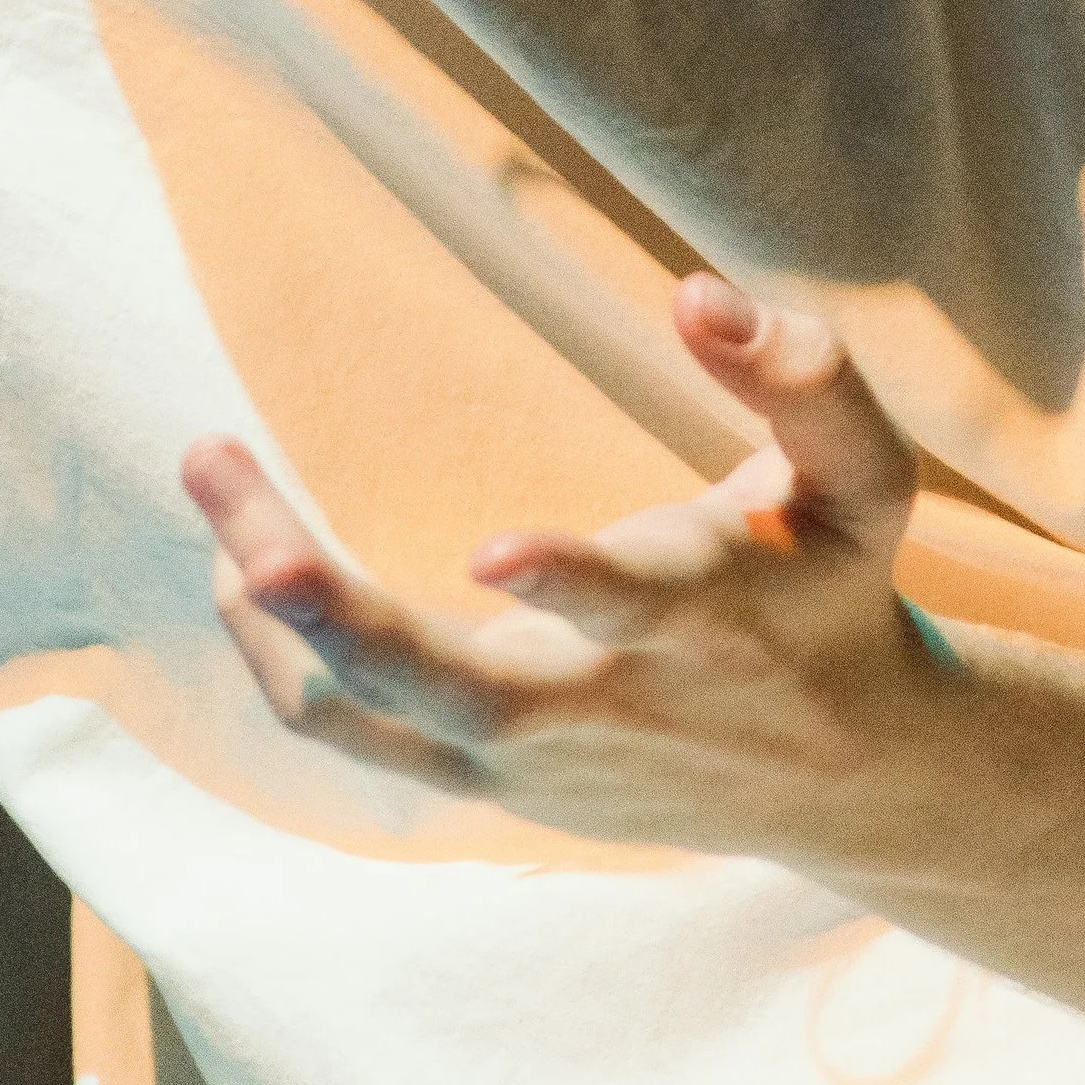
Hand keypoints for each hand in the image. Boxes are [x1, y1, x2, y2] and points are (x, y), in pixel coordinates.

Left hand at [183, 274, 956, 857]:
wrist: (843, 778)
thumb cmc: (837, 592)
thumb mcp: (863, 482)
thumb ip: (806, 378)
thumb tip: (694, 294)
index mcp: (708, 618)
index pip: (632, 606)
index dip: (565, 582)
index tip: (489, 548)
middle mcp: (609, 705)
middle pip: (458, 694)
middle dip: (346, 623)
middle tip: (248, 545)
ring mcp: (535, 764)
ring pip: (376, 724)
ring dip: (278, 633)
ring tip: (221, 505)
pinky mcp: (490, 789)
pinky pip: (356, 738)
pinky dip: (286, 663)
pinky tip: (245, 571)